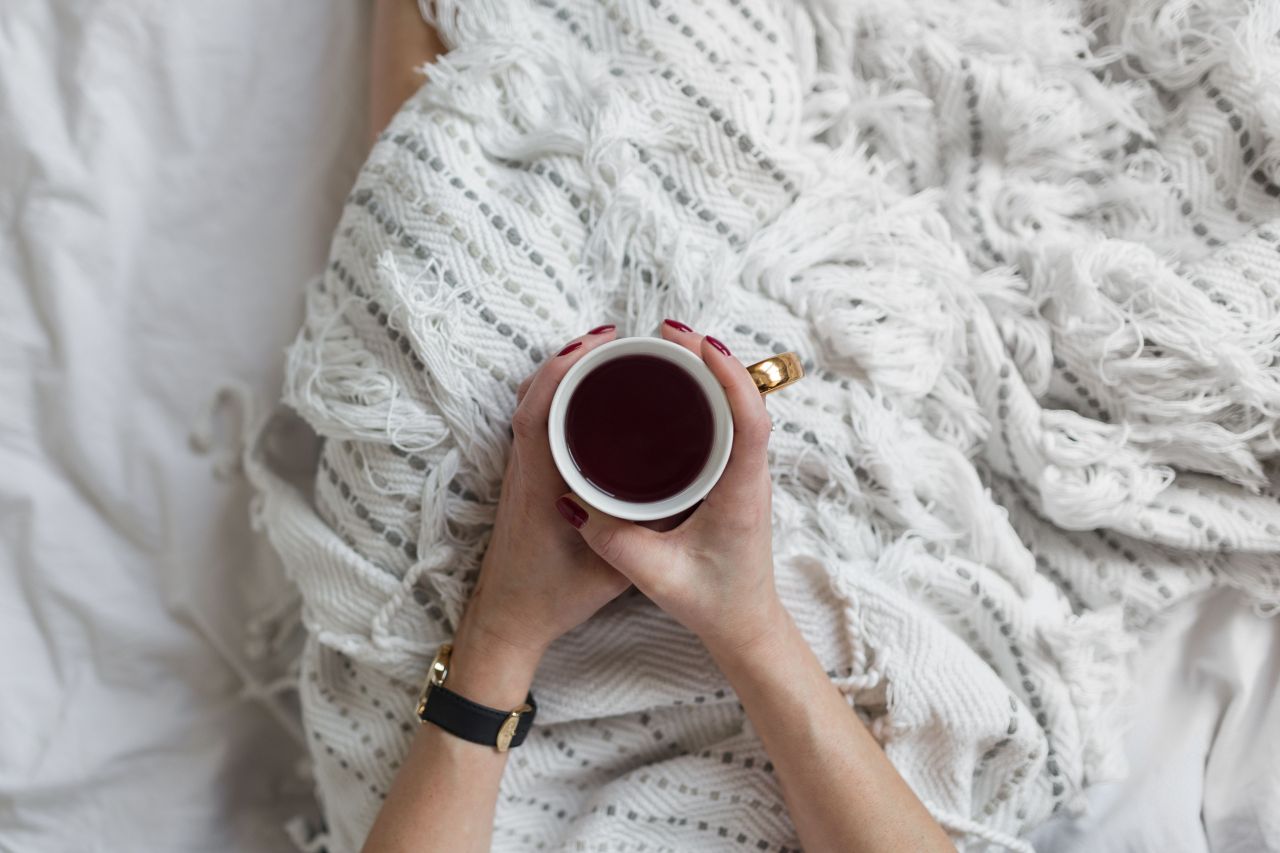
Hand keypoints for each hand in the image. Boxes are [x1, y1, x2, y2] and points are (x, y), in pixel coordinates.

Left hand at [452, 324, 631, 690]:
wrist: (507, 621)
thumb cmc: (552, 598)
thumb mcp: (611, 568)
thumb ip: (642, 534)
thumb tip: (685, 495)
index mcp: (540, 485)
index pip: (538, 412)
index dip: (564, 369)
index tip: (598, 343)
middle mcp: (525, 469)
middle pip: (535, 394)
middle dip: (571, 358)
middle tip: (615, 338)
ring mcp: (522, 473)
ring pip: (533, 405)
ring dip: (563, 374)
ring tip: (607, 357)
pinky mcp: (526, 480)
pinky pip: (536, 423)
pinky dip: (558, 397)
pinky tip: (589, 396)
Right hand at [554, 320, 785, 659]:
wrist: (745, 625)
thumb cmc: (714, 603)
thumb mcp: (658, 578)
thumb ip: (615, 544)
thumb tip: (574, 502)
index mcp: (740, 494)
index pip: (750, 422)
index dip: (730, 378)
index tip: (702, 344)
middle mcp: (750, 475)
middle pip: (744, 399)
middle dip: (711, 358)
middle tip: (668, 331)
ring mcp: (745, 473)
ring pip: (739, 406)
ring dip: (710, 372)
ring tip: (671, 345)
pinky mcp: (734, 476)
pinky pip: (731, 421)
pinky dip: (709, 393)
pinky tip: (680, 383)